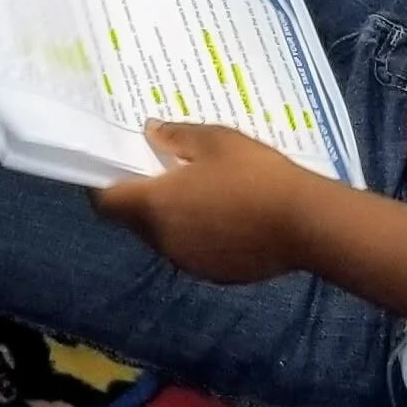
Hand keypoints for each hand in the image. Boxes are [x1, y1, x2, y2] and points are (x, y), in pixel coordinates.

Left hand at [95, 125, 318, 280]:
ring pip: (162, 237)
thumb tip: (150, 132)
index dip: (102, 185)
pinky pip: (190, 251)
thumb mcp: (215, 140)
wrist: (304, 223)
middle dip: (139, 198)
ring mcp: (188, 262)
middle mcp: (162, 241)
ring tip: (197, 192)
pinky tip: (223, 216)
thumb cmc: (255, 174)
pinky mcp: (213, 274)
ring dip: (168, 218)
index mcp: (154, 206)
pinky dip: (194, 234)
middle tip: (161, 172)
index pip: (105, 203)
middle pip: (132, 221)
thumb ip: (175, 136)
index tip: (114, 166)